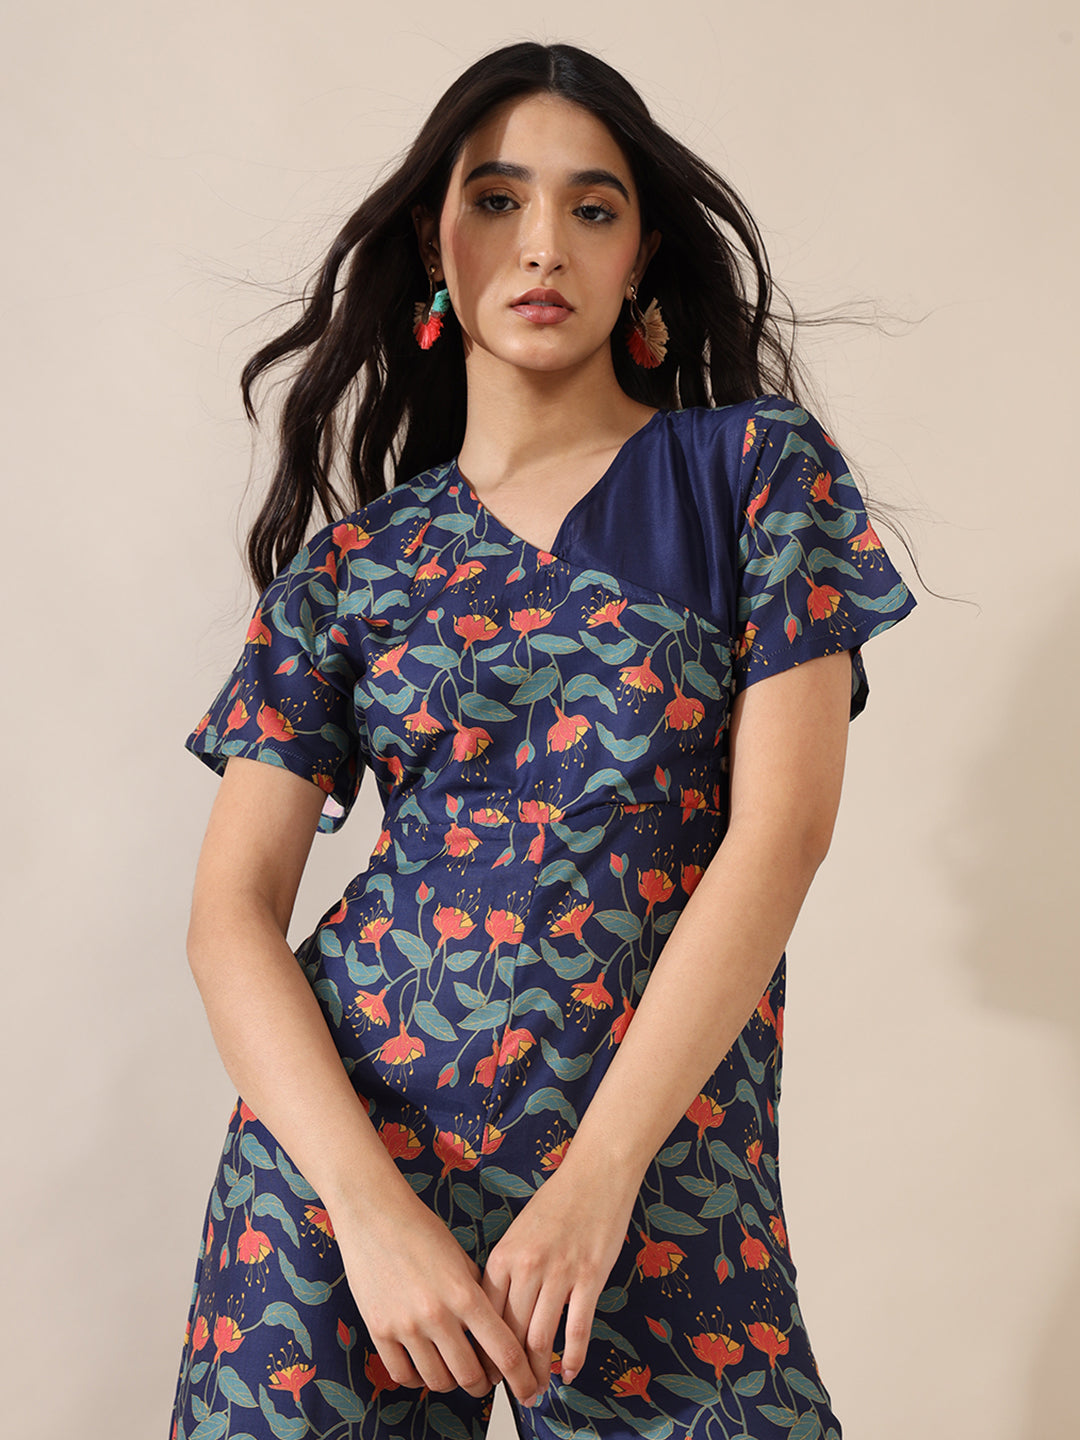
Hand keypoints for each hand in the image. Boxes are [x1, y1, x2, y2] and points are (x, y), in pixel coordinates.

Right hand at [332, 1184, 541, 1404]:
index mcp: (465, 1294)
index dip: (519, 1377)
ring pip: (438, 1380)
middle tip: (487, 1380)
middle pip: (471, 1375)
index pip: (503, 1351)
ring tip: (455, 1371)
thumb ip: (478, 1295)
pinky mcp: (379, 1330)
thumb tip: (493, 1330)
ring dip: (452, 1382)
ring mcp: (405, 1326)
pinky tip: (425, 1366)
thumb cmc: (420, 1229)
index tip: (526, 1388)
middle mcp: (437, 1315)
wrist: (374, 1213)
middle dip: (484, 1385)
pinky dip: (418, 1379)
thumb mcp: (461, 1259)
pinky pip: (403, 1375)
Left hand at [479, 1159, 638, 1393]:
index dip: (485, 1351)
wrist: (596, 1173)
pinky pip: (577, 1328)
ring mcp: (560, 1273)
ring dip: (539, 1371)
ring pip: (541, 1337)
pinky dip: (572, 1357)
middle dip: (510, 1372)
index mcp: (504, 1256)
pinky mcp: (590, 1277)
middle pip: (511, 1334)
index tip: (488, 1372)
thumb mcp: (519, 1233)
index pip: (486, 1317)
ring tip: (539, 1389)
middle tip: (514, 1393)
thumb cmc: (558, 1201)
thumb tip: (499, 1315)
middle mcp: (527, 1267)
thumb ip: (508, 1272)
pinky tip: (569, 1372)